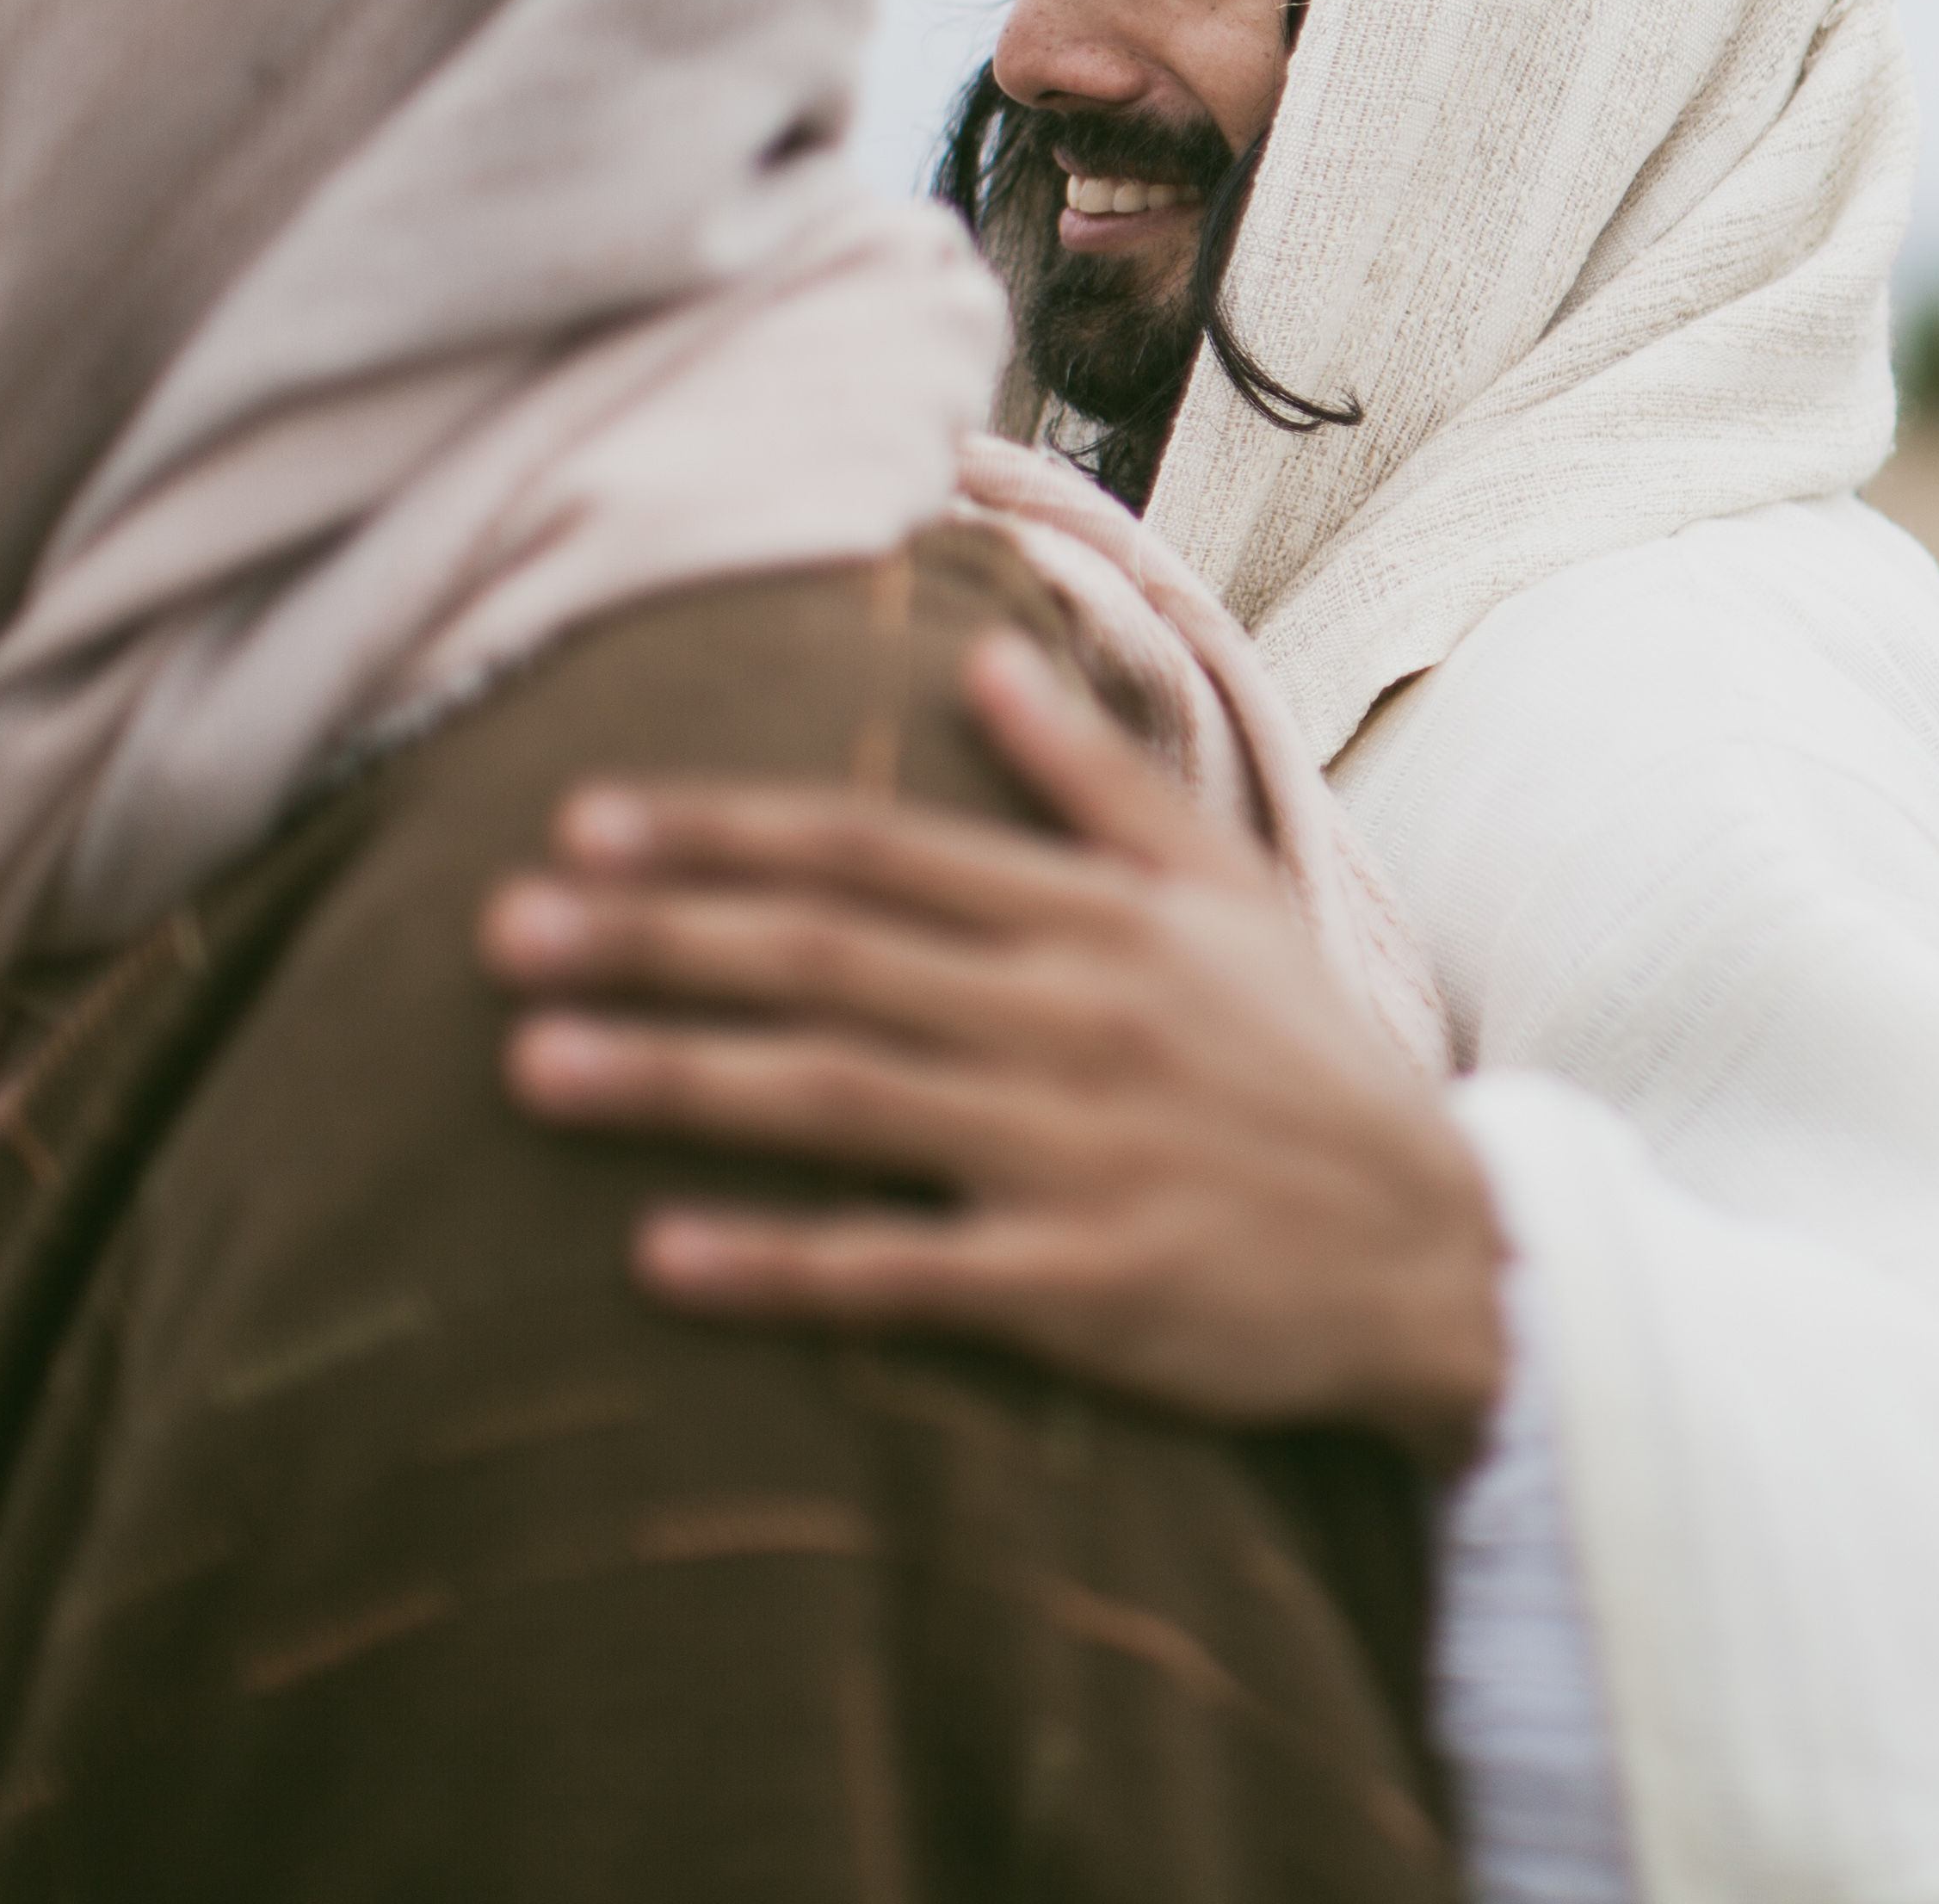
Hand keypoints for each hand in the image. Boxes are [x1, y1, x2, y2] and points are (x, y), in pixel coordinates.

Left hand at [482, 632, 1502, 1467]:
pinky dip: (780, 1263)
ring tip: (530, 1065)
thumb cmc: (1312, 1067)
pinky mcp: (1081, 1288)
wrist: (1440, 1251)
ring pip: (843, 1096)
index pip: (880, 849)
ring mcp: (1074, 1153)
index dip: (726, 830)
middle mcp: (1074, 1018)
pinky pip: (903, 1270)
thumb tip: (986, 651)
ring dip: (679, 1076)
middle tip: (499, 930)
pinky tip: (660, 1257)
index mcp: (1100, 919)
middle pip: (832, 958)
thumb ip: (1098, 778)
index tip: (583, 818)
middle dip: (657, 936)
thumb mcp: (1231, 894)